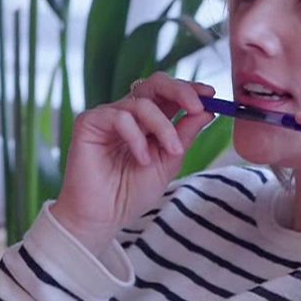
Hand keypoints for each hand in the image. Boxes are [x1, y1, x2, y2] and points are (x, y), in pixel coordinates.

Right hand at [50, 73, 216, 250]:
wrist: (103, 217)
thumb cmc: (130, 194)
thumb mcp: (169, 163)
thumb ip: (185, 135)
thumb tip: (207, 110)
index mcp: (147, 121)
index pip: (169, 94)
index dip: (190, 90)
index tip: (211, 96)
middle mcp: (128, 114)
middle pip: (154, 83)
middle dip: (180, 91)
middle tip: (197, 107)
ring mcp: (108, 117)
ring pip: (142, 103)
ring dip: (163, 127)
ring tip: (172, 152)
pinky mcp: (89, 123)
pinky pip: (120, 117)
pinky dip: (136, 137)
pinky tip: (141, 160)